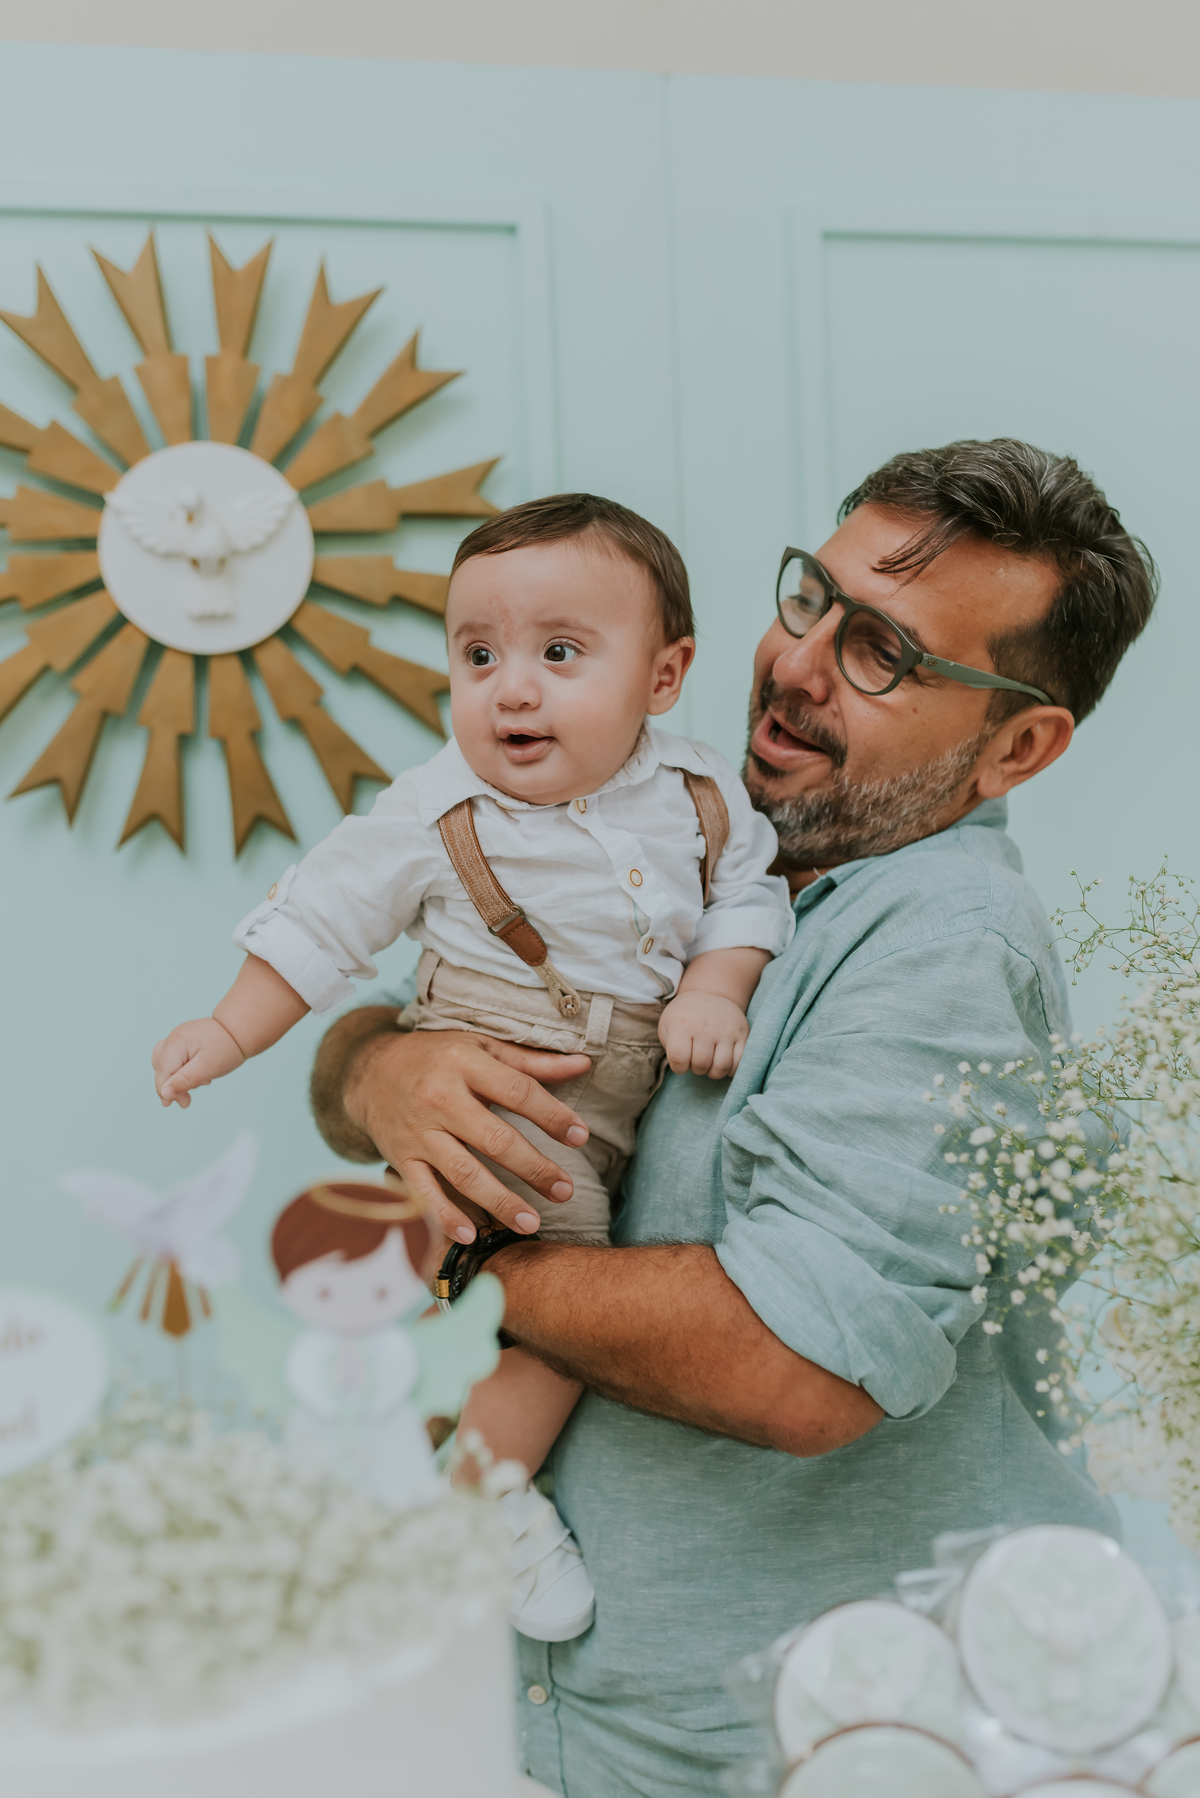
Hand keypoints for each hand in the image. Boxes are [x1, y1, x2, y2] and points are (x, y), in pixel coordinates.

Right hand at [152, 1017, 244, 1107]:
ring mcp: (177, 1038)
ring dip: (176, 1078)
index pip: (162, 1072)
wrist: (240, 1029)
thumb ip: (184, 1081)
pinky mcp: (183, 1041)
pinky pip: (174, 1059)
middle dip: (172, 1087)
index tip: (181, 1104)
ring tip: (198, 1083)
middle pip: (162, 1069)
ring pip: (166, 1065)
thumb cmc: (226, 1048)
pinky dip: (181, 1070)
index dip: (166, 1091)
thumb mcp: (207, 1068)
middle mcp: (173, 1038)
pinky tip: (197, 1074)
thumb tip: (164, 1093)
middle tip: (186, 1101)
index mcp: (176, 1043)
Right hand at [340, 1025, 591, 1244]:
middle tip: (565, 1191)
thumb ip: (531, 1062)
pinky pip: (423, 1193)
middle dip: (534, 1168)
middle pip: (495, 1139)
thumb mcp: (480, 1046)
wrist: (368, 1072)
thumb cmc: (436, 1057)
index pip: (517, 1092)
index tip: (580, 1136)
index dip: (552, 1115)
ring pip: (463, 1173)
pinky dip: (444, 1217)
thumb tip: (583, 1064)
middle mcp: (439, 1098)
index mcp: (464, 1063)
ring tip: (533, 1222)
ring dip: (500, 1201)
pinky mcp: (400, 1158)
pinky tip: (471, 1235)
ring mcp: (418, 1132)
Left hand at [658, 991, 748, 1078]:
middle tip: (696, 1060)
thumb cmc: (685, 1015)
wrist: (710, 993)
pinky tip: (724, 1061)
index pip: (679, 1059)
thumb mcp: (667, 1025)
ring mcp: (726, 1030)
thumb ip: (670, 1047)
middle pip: (701, 1064)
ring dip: (714, 1072)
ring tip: (710, 1063)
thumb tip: (682, 1066)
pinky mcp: (742, 1033)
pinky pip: (740, 1061)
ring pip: (722, 1066)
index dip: (678, 1067)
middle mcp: (705, 1027)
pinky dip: (731, 1068)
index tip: (681, 1062)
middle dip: (696, 1069)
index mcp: (681, 1025)